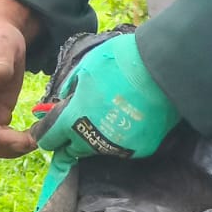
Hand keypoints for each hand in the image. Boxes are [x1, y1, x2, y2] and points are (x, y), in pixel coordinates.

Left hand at [33, 33, 178, 160]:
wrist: (164, 67)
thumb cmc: (121, 62)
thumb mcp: (86, 67)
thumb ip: (71, 87)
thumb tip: (65, 98)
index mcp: (73, 119)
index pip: (49, 138)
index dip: (46, 134)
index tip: (47, 131)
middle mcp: (91, 139)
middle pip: (72, 148)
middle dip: (71, 138)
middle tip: (78, 123)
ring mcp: (116, 147)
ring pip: (97, 150)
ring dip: (95, 138)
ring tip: (106, 119)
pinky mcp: (139, 150)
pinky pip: (122, 147)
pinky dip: (121, 137)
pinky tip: (128, 121)